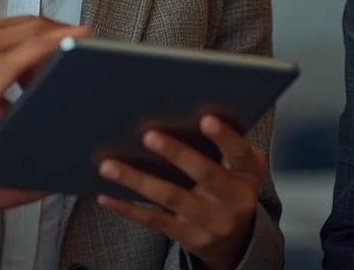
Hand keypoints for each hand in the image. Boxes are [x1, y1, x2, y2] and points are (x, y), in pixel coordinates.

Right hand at [0, 15, 88, 164]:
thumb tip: (6, 98)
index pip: (12, 24)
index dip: (40, 30)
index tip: (57, 38)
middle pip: (28, 23)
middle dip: (57, 31)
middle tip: (79, 42)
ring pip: (36, 31)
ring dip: (61, 39)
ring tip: (81, 52)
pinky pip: (38, 47)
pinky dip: (64, 41)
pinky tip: (82, 41)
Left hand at [95, 115, 265, 269]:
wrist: (236, 242)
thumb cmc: (229, 189)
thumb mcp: (238, 169)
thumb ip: (221, 146)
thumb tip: (181, 110)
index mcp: (247, 174)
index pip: (240, 153)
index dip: (225, 137)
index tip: (205, 118)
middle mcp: (234, 200)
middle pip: (206, 175)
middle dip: (177, 154)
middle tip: (148, 135)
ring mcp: (211, 223)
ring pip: (173, 198)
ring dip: (139, 180)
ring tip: (109, 165)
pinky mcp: (189, 238)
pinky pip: (155, 221)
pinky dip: (128, 208)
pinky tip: (106, 195)